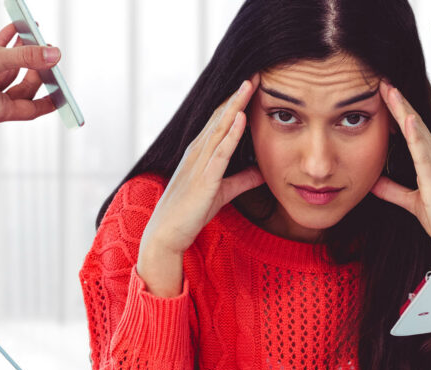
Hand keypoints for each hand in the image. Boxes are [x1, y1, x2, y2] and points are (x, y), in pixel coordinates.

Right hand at [0, 24, 61, 126]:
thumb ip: (26, 57)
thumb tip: (54, 55)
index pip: (34, 109)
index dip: (53, 97)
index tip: (65, 87)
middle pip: (22, 91)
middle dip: (34, 68)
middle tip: (45, 48)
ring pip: (6, 77)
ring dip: (18, 55)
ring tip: (28, 33)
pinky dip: (1, 54)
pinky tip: (10, 33)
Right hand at [137, 75, 263, 296]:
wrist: (166, 234)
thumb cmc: (191, 212)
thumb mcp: (223, 192)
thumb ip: (242, 180)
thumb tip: (263, 172)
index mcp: (200, 153)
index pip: (220, 121)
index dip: (236, 102)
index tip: (252, 84)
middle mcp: (197, 152)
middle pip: (220, 117)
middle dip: (237, 95)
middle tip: (254, 74)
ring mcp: (199, 164)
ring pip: (220, 128)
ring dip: (235, 106)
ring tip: (249, 85)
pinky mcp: (203, 179)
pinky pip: (220, 152)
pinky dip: (231, 134)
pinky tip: (241, 118)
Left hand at [372, 81, 430, 257]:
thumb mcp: (413, 204)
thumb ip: (394, 191)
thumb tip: (375, 182)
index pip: (412, 132)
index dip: (399, 112)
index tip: (384, 94)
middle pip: (415, 125)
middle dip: (399, 103)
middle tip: (383, 82)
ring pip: (418, 133)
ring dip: (405, 111)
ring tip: (391, 90)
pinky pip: (424, 155)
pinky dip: (416, 136)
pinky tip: (408, 120)